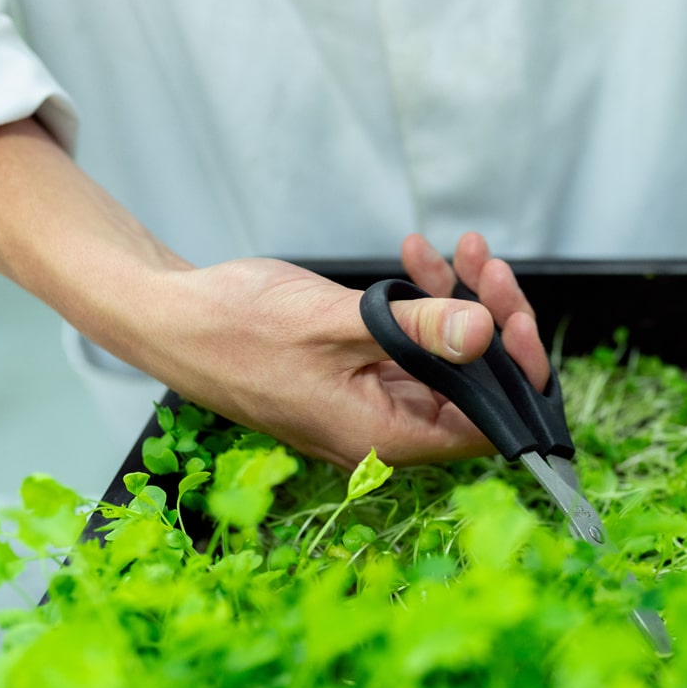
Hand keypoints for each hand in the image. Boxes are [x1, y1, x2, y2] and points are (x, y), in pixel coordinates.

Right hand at [136, 232, 548, 467]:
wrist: (170, 316)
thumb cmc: (236, 328)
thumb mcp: (337, 321)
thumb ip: (417, 331)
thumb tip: (485, 335)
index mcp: (384, 438)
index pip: (487, 426)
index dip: (515, 375)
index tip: (516, 318)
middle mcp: (385, 431)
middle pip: (474, 388)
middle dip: (491, 321)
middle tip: (487, 266)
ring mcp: (373, 403)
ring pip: (448, 361)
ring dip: (459, 303)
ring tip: (459, 250)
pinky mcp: (360, 376)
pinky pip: (413, 346)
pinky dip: (423, 304)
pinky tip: (418, 258)